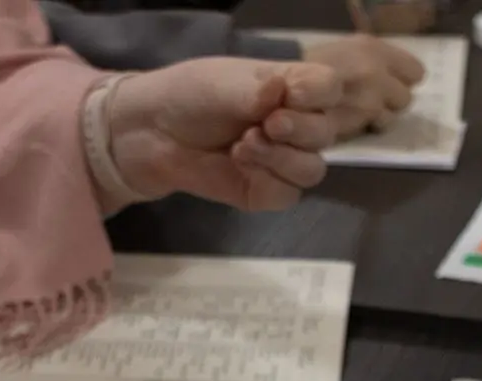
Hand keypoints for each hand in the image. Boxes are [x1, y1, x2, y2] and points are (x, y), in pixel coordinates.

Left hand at [105, 58, 345, 211]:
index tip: (292, 95)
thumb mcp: (223, 84)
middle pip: (326, 134)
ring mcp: (281, 161)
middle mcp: (294, 125)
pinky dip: (268, 181)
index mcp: (291, 88)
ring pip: (312, 170)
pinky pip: (287, 196)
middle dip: (298, 130)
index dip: (319, 94)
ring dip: (282, 158)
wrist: (152, 133)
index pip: (329, 89)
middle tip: (267, 124)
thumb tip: (282, 90)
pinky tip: (239, 164)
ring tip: (243, 146)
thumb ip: (257, 91)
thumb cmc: (190, 97)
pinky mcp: (264, 192)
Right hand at [302, 35, 427, 138]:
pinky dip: (362, 129)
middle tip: (372, 100)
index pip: (415, 73)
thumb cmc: (315, 64)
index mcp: (374, 50)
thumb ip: (376, 61)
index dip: (403, 79)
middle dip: (390, 101)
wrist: (281, 86)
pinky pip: (371, 130)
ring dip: (377, 118)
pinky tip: (347, 122)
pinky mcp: (354, 127)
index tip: (392, 83)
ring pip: (389, 119)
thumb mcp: (349, 49)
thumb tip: (398, 77)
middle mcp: (375, 75)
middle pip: (405, 98)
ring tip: (356, 113)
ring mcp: (366, 103)